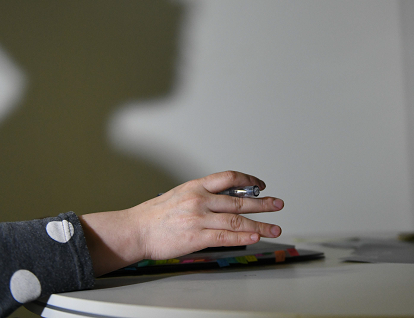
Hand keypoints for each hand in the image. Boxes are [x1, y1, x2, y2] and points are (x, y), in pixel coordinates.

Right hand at [79, 171, 283, 275]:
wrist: (135, 230)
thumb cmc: (154, 215)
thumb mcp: (179, 195)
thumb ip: (202, 197)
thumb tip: (224, 201)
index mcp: (196, 186)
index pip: (229, 177)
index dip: (249, 179)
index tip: (261, 184)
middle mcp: (200, 199)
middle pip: (239, 199)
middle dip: (263, 202)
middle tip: (278, 204)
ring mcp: (199, 218)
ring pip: (237, 220)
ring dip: (260, 225)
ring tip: (274, 227)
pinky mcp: (197, 237)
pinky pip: (226, 236)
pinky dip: (243, 237)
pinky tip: (256, 237)